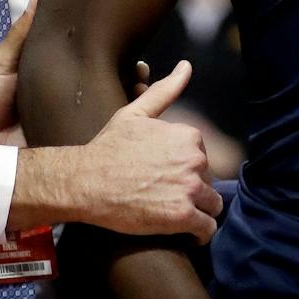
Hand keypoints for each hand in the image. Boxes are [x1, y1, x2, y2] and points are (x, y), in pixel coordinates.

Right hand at [73, 60, 222, 242]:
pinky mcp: (182, 217)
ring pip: (212, 205)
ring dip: (198, 211)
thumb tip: (186, 66)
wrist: (87, 180)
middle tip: (163, 194)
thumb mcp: (136, 113)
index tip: (166, 175)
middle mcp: (194, 160)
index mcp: (188, 136)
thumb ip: (165, 90)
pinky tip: (185, 231)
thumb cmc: (109, 147)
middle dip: (191, 189)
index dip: (184, 168)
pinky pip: (207, 228)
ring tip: (173, 212)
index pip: (202, 158)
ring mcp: (189, 189)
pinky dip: (199, 232)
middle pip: (207, 181)